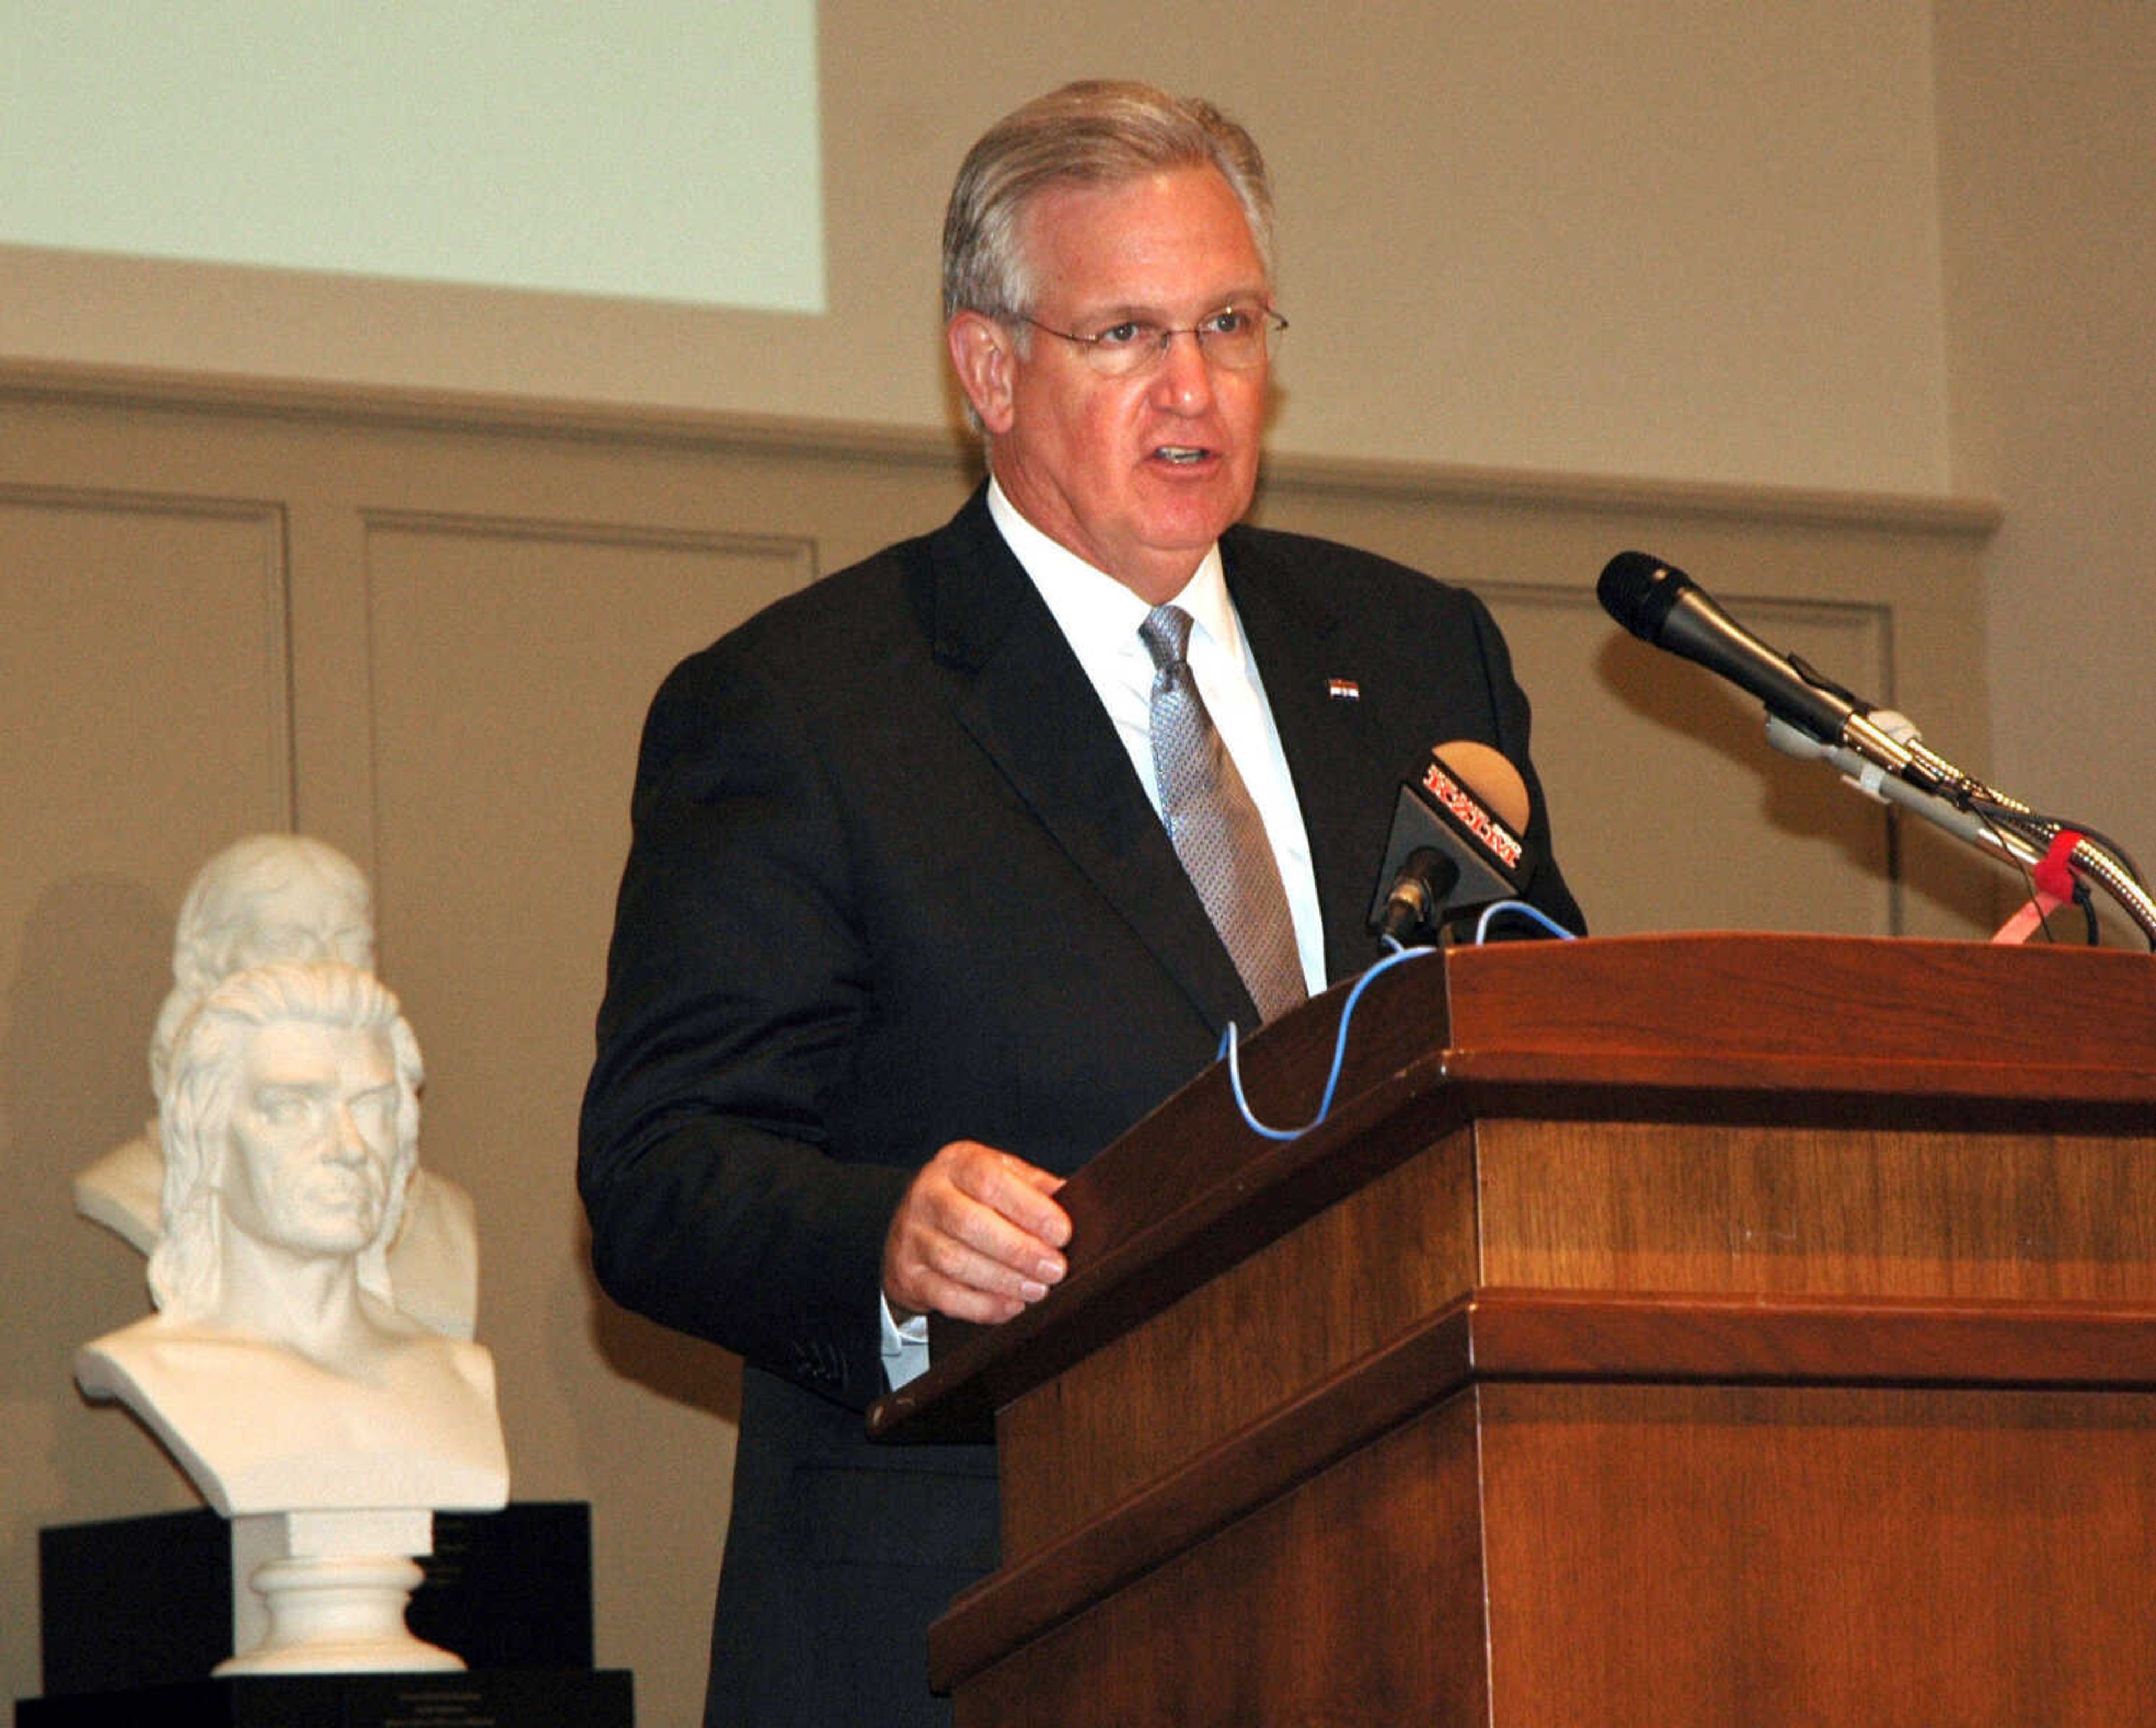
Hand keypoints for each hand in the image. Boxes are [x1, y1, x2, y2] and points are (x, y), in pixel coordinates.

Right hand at [882, 1140, 1070, 1326]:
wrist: (913, 1225)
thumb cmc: (971, 1199)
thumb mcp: (1001, 1178)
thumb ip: (1035, 1187)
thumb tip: (1079, 1199)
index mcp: (956, 1163)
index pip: (989, 1180)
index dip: (1028, 1207)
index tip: (1062, 1232)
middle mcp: (928, 1194)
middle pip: (970, 1223)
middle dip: (1019, 1251)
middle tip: (1056, 1269)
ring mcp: (912, 1236)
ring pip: (956, 1262)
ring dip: (1004, 1281)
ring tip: (1039, 1290)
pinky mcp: (907, 1274)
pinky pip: (945, 1296)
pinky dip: (982, 1306)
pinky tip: (1011, 1307)